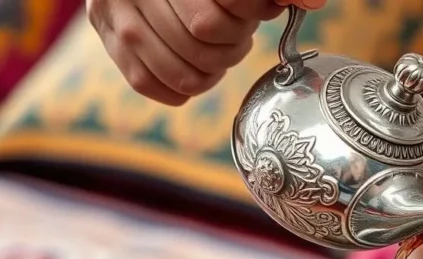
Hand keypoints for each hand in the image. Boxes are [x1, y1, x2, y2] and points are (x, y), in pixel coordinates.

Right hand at [88, 0, 325, 105]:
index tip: (265, 8)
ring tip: (219, 50)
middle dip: (235, 42)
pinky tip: (196, 66)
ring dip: (214, 70)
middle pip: (205, 37)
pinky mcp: (108, 38)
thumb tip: (315, 2)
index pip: (224, 5)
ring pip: (182, 71)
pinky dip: (183, 86)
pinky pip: (150, 84)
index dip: (253, 12)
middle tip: (240, 32)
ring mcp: (114, 12)